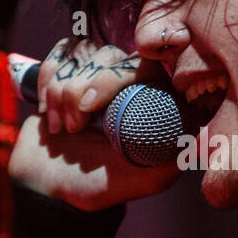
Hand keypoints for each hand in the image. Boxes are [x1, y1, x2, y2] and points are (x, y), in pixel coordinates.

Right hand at [10, 38, 181, 210]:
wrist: (46, 185)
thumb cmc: (93, 185)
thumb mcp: (134, 182)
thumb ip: (165, 169)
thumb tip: (191, 145)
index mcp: (152, 103)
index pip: (143, 65)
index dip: (112, 78)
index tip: (89, 106)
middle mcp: (129, 84)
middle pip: (109, 55)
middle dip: (79, 89)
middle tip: (74, 128)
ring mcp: (99, 73)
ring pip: (82, 52)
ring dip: (60, 90)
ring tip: (61, 128)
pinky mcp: (71, 68)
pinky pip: (61, 52)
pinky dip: (46, 80)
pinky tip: (48, 113)